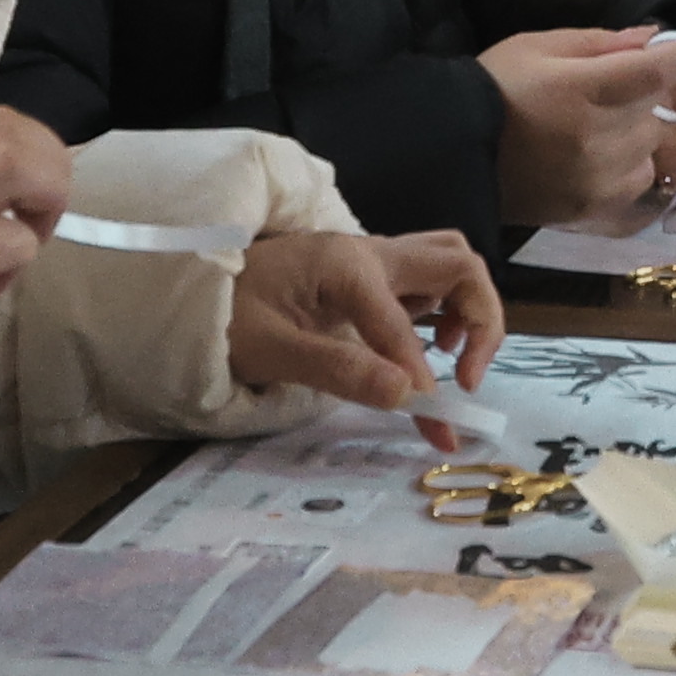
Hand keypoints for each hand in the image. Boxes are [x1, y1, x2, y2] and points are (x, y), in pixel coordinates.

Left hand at [229, 228, 502, 406]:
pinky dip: (445, 310)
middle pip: (458, 263)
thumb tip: (405, 393)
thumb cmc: (225, 317)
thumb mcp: (269, 350)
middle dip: (482, 317)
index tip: (434, 422)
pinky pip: (426, 281)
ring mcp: (371, 261)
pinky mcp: (367, 277)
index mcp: (346, 266)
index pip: (401, 326)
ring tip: (452, 361)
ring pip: (448, 264)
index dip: (419, 376)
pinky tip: (426, 347)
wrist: (194, 290)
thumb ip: (338, 369)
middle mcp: (369, 253)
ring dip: (468, 308)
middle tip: (467, 377)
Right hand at [481, 25, 675, 226]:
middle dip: (644, 90)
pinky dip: (629, 162)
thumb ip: (600, 42)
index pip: (655, 71)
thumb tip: (653, 37)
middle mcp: (597, 136)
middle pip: (656, 106)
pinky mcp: (593, 206)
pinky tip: (596, 154)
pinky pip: (639, 177)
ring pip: (651, 142)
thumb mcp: (538, 46)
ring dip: (636, 127)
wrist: (455, 153)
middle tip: (609, 86)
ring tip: (595, 123)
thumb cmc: (495, 88)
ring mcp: (598, 176)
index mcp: (581, 89)